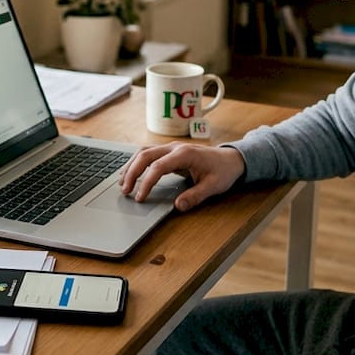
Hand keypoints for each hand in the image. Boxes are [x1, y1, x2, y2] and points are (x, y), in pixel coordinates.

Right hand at [119, 141, 244, 211]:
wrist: (232, 158)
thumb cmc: (223, 171)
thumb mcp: (213, 186)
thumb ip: (195, 196)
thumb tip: (177, 206)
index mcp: (185, 154)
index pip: (158, 167)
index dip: (146, 182)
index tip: (140, 198)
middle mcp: (175, 148)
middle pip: (145, 155)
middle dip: (132, 172)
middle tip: (124, 190)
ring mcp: (171, 148)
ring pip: (144, 152)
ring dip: (131, 166)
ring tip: (122, 183)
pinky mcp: (170, 152)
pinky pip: (148, 154)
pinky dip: (137, 163)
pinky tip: (131, 174)